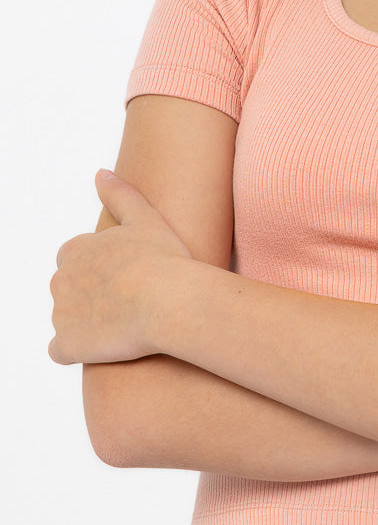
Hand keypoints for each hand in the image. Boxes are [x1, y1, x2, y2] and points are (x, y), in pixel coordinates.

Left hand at [49, 170, 191, 365]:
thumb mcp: (145, 217)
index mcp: (75, 250)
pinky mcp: (68, 345)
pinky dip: (78, 349)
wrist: (170, 301)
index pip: (73, 258)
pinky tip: (104, 345)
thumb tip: (100, 173)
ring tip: (124, 322)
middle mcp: (61, 280)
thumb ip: (119, 194)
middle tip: (127, 298)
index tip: (124, 274)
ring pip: (66, 319)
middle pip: (68, 288)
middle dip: (90, 294)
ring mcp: (61, 315)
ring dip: (86, 321)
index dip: (99, 268)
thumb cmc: (164, 258)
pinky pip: (62, 351)